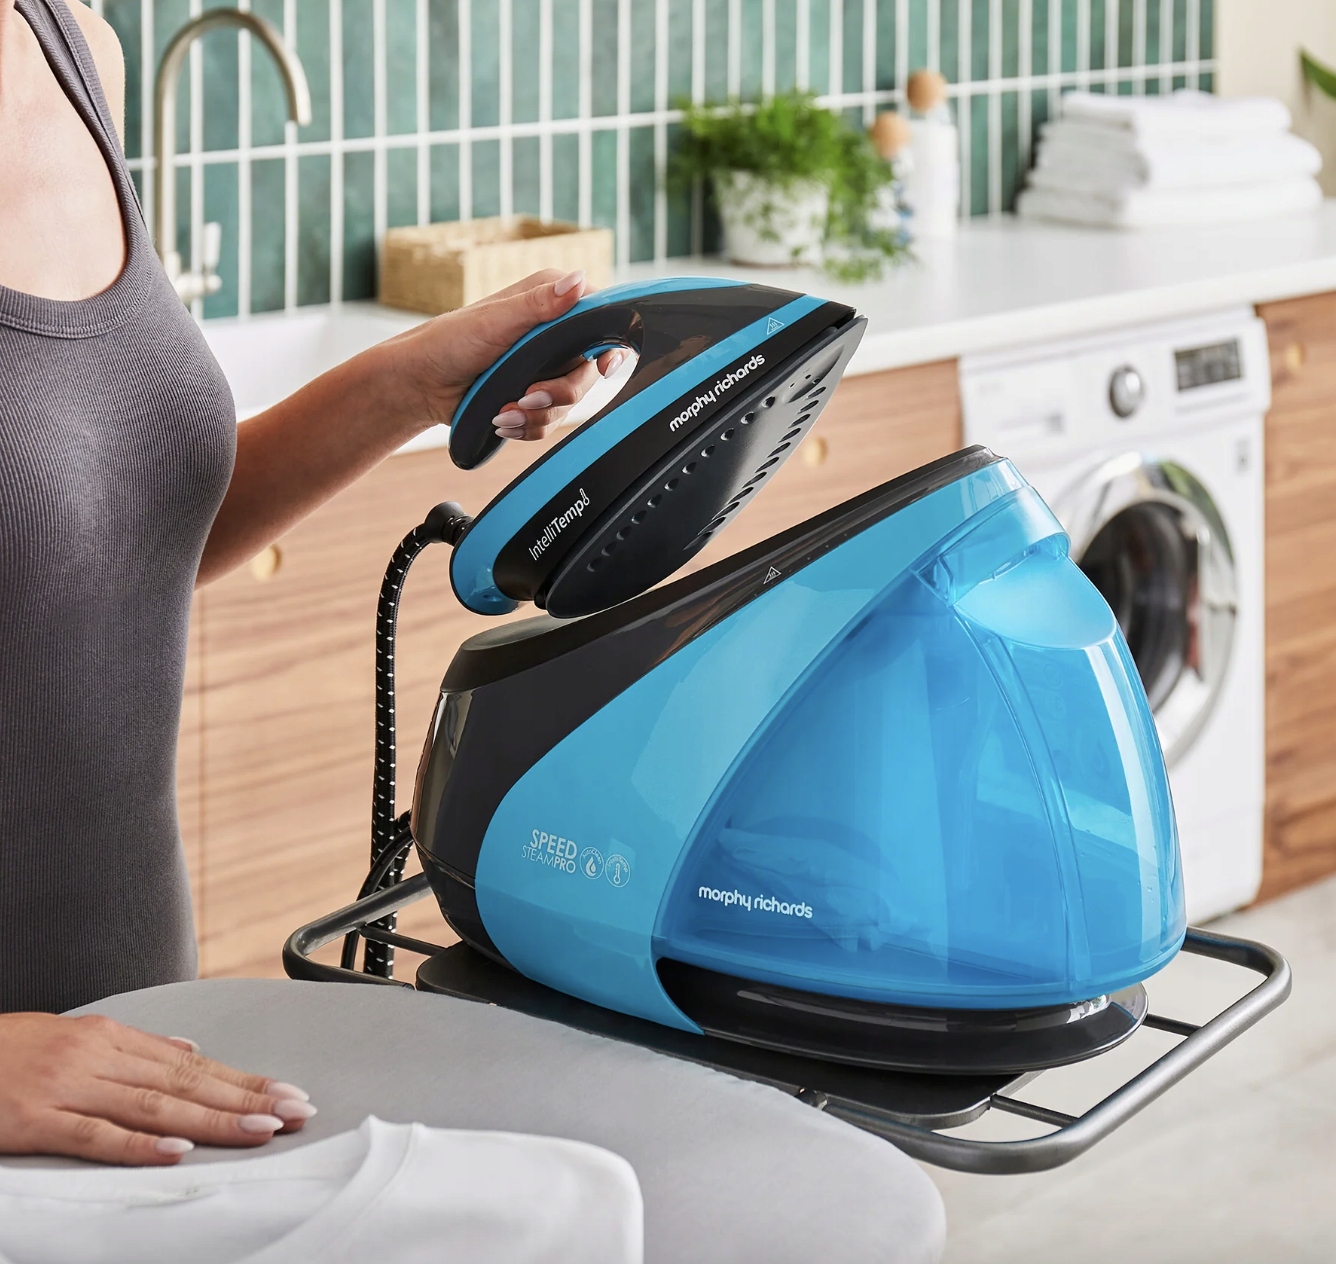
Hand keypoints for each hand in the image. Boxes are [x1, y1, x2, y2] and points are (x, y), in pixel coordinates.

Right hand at [0, 1012, 315, 1165]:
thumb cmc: (8, 1051)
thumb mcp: (76, 1037)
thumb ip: (134, 1050)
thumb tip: (189, 1052)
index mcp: (112, 1038)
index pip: (194, 1064)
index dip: (243, 1080)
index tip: (286, 1093)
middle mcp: (99, 1057)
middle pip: (186, 1082)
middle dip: (246, 1097)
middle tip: (294, 1110)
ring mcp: (68, 1086)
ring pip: (155, 1104)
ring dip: (212, 1118)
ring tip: (259, 1128)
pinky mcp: (35, 1118)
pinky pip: (94, 1134)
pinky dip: (138, 1143)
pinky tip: (176, 1150)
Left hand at [387, 268, 624, 441]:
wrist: (421, 384)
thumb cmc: (449, 341)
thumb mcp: (497, 319)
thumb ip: (541, 304)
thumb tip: (577, 281)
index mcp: (551, 302)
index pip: (602, 319)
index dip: (611, 344)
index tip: (603, 365)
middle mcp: (554, 334)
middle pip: (590, 372)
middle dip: (560, 392)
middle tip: (529, 395)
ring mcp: (546, 368)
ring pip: (571, 403)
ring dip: (537, 414)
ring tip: (504, 410)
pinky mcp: (535, 397)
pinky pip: (551, 422)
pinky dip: (527, 426)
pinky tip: (502, 419)